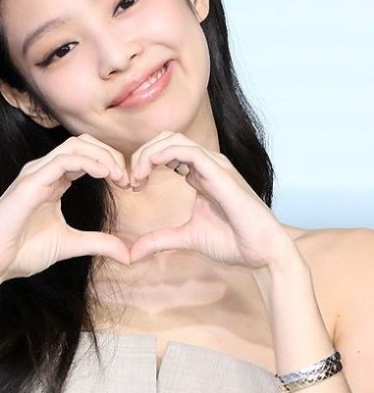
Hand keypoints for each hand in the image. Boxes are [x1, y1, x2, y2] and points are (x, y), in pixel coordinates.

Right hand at [0, 134, 131, 281]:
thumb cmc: (22, 252)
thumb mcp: (70, 244)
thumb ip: (98, 243)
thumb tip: (128, 254)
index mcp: (53, 180)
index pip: (86, 155)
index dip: (110, 163)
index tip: (128, 184)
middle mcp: (43, 171)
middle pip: (83, 144)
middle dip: (110, 155)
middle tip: (127, 178)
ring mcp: (35, 174)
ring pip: (75, 146)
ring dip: (102, 157)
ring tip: (119, 176)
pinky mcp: (29, 183)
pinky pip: (63, 161)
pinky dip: (88, 163)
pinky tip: (103, 175)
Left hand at [127, 131, 294, 268]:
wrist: (261, 253)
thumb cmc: (232, 242)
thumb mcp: (185, 238)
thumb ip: (159, 240)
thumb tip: (131, 253)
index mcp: (200, 174)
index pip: (167, 150)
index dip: (144, 161)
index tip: (133, 185)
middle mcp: (207, 164)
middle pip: (167, 139)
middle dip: (142, 153)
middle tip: (131, 179)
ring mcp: (215, 166)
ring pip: (174, 140)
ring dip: (148, 153)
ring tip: (137, 177)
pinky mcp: (220, 173)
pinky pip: (189, 151)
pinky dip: (163, 154)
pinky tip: (150, 171)